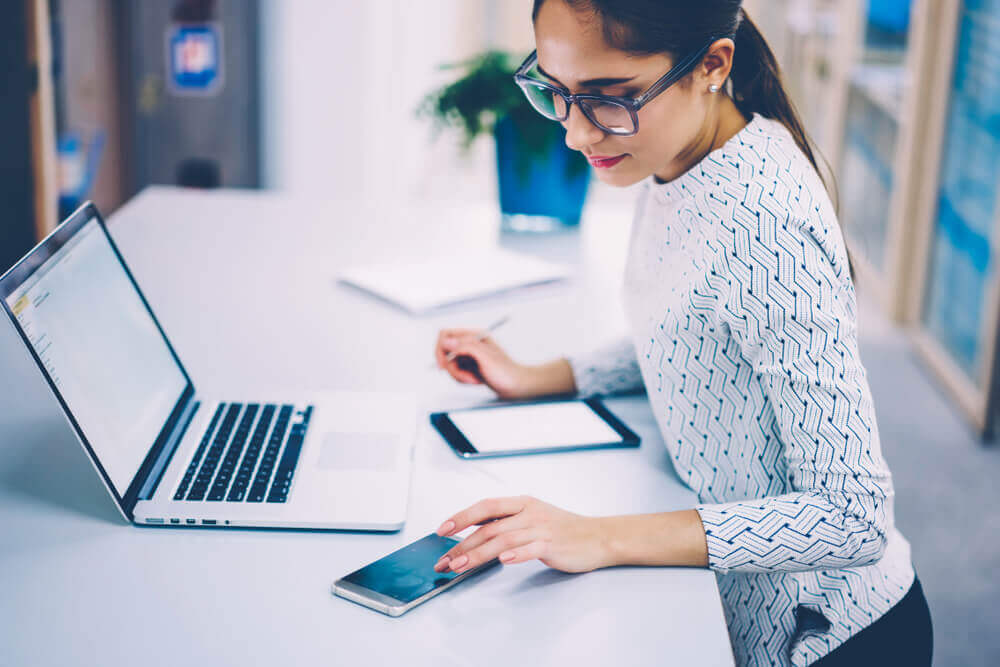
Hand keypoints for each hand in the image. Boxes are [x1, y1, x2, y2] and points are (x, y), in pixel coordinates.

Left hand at [432, 495, 611, 573]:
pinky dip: (516, 554)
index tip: (441, 529)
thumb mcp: (532, 516)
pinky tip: (503, 561)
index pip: (485, 506)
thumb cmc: (563, 529)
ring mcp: (541, 529)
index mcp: (521, 503)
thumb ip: (507, 522)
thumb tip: (474, 532)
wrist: (597, 537)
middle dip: (462, 544)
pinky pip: (531, 548)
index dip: (461, 516)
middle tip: (444, 561)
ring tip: (460, 566)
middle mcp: (528, 513)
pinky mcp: (553, 545)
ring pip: (503, 539)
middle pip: (489, 527)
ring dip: (478, 553)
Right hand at [434, 328, 531, 399]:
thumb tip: (447, 342)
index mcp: (474, 336)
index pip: (446, 334)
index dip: (440, 349)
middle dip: (452, 367)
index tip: (443, 364)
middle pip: (445, 351)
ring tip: (475, 379)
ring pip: (450, 364)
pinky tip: (476, 380)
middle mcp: (470, 343)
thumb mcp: (486, 358)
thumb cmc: (506, 372)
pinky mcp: (470, 366)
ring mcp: (469, 355)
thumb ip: (466, 347)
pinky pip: (456, 372)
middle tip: (464, 376)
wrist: (516, 386)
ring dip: (459, 375)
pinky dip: (463, 379)